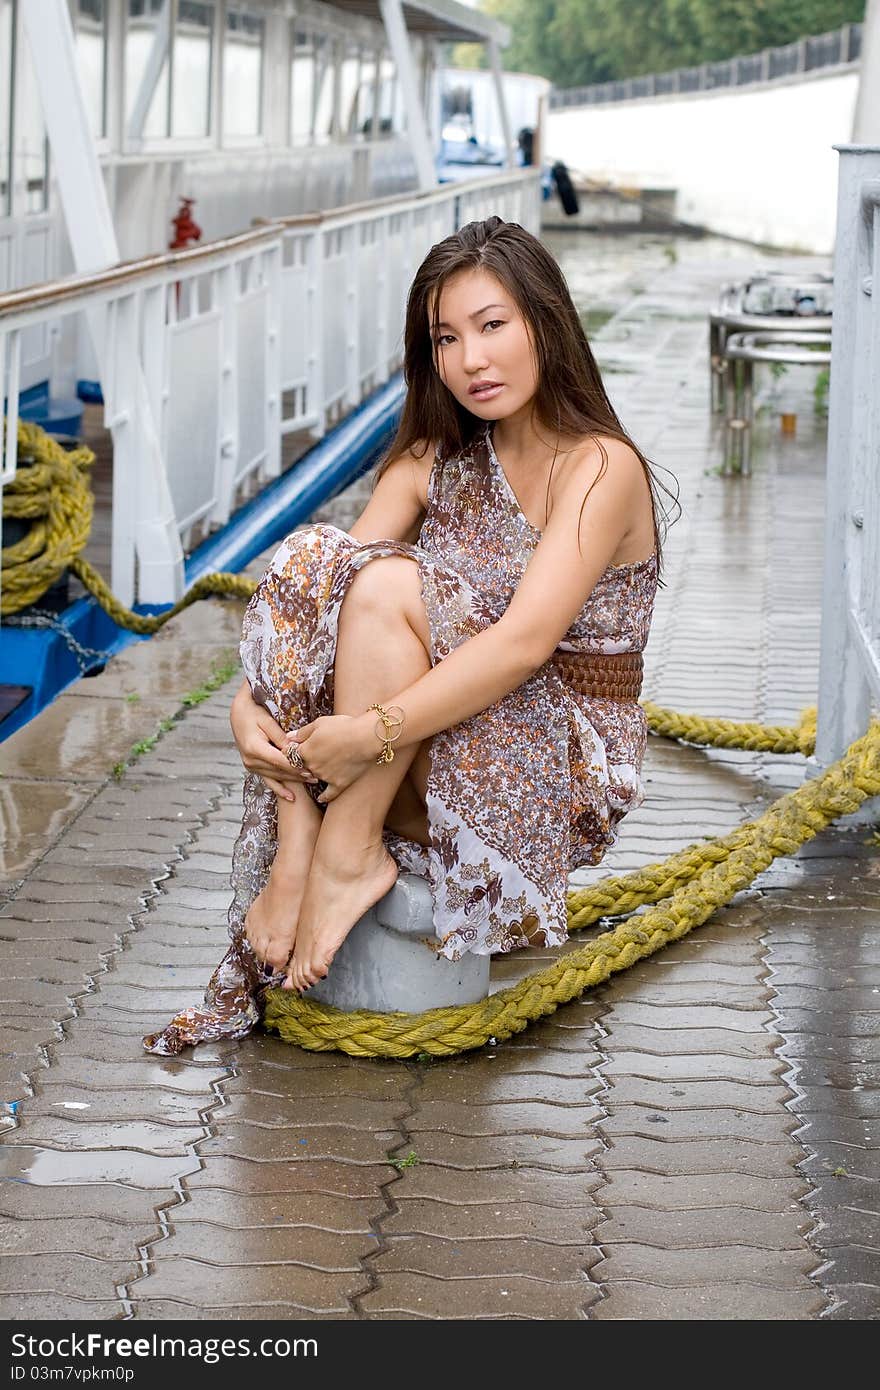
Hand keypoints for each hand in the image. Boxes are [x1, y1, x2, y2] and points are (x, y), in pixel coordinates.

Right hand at [230, 681, 318, 801]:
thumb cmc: (254, 713)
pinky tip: (292, 798)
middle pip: (279, 771)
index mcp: (254, 748)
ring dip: (293, 781)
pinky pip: (268, 780)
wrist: (238, 714)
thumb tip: (294, 749)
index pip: (279, 760)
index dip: (295, 766)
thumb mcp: (267, 721)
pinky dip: (280, 789)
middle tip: (317, 777)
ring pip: (276, 777)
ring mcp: (250, 765)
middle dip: (298, 774)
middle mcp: (250, 760)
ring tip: (312, 781)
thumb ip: (280, 737)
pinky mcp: (253, 767)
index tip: (311, 769)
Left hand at [286, 714, 374, 802]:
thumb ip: (302, 732)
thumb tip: (289, 737)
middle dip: (303, 761)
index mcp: (305, 751)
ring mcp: (325, 777)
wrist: (366, 738)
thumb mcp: (319, 723)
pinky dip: (324, 797)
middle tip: (314, 752)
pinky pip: (328, 794)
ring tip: (324, 764)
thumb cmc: (343, 727)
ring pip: (315, 776)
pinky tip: (321, 799)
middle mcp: (312, 766)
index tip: (298, 745)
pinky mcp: (339, 784)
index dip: (292, 749)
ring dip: (316, 772)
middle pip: (302, 766)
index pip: (290, 753)